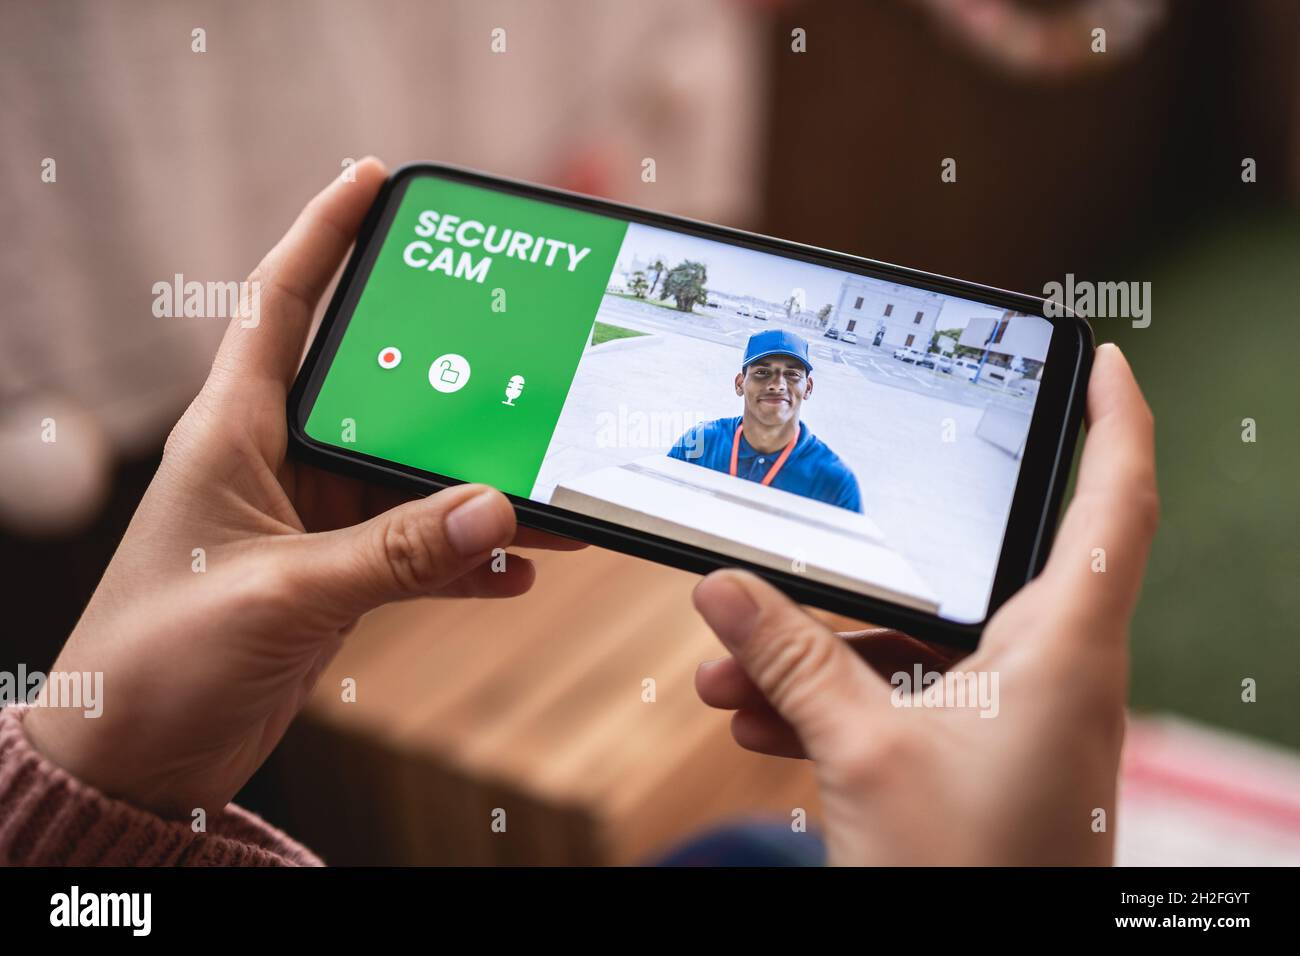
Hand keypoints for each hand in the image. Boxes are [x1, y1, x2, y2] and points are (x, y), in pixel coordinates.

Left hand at [24, 157, 581, 818]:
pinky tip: (516, 569)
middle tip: (524, 352)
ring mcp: (311, 524)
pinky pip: (418, 553)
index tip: (370, 176)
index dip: (324, 233)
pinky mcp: (334, 581)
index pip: (281, 305)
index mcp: (233, 434)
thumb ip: (391, 556)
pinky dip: (467, 560)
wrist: (135, 761)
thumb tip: (496, 510)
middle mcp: (277, 464)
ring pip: (414, 480)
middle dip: (452, 373)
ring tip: (553, 486)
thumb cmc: (157, 662)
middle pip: (379, 390)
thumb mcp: (278, 595)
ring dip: (480, 486)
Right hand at [693, 343, 1157, 864]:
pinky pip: (907, 704)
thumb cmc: (966, 878)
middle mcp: (1052, 675)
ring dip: (828, 653)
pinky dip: (839, 704)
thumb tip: (725, 589)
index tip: (1095, 360)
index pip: (1115, 500)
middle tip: (827, 521)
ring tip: (738, 671)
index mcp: (1063, 649)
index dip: (1112, 419)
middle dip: (872, 567)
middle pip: (974, 572)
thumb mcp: (863, 753)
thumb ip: (791, 659)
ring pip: (921, 650)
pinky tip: (761, 721)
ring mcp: (1015, 722)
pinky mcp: (979, 763)